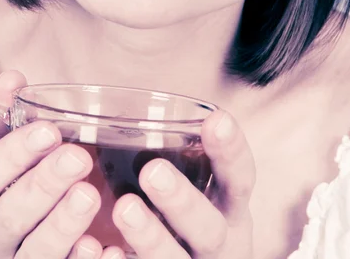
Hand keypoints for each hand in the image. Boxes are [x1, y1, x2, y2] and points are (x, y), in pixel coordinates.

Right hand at [0, 71, 121, 258]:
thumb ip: (0, 115)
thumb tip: (13, 77)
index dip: (11, 155)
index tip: (49, 130)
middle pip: (8, 218)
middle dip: (44, 186)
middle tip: (79, 158)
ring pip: (33, 254)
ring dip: (63, 226)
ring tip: (90, 195)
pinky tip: (106, 246)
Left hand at [111, 109, 255, 257]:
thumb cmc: (183, 221)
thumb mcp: (196, 192)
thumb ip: (173, 158)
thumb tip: (116, 105)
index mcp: (230, 211)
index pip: (240, 179)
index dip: (231, 152)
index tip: (216, 120)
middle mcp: (220, 244)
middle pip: (210, 227)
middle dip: (183, 200)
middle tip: (152, 171)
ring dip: (151, 237)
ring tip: (124, 208)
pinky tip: (108, 252)